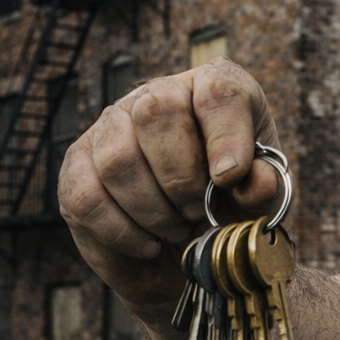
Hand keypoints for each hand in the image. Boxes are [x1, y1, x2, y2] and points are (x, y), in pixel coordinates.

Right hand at [58, 58, 283, 322]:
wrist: (187, 252)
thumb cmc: (228, 208)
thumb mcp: (258, 199)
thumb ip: (262, 187)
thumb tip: (254, 180)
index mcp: (213, 87)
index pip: (217, 90)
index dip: (226, 135)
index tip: (229, 178)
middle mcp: (156, 95)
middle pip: (156, 113)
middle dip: (182, 177)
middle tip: (198, 210)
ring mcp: (110, 127)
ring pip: (118, 158)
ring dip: (154, 210)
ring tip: (176, 226)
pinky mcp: (77, 168)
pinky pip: (89, 198)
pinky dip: (125, 232)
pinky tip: (149, 243)